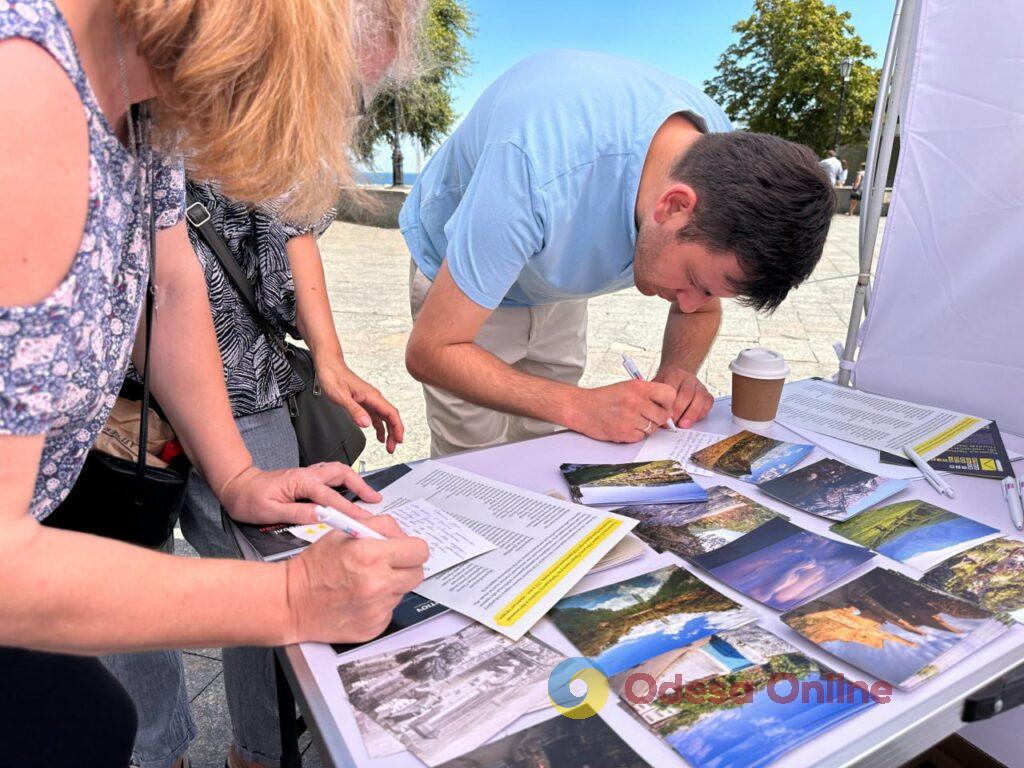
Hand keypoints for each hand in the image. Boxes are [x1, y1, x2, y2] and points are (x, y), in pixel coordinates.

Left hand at [218, 462, 380, 525]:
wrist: (236, 486)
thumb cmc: (249, 499)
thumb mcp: (271, 511)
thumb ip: (299, 513)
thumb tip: (321, 516)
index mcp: (300, 482)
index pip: (331, 497)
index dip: (349, 508)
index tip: (362, 518)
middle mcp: (306, 475)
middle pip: (341, 473)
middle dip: (361, 485)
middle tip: (375, 499)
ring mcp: (306, 474)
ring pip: (337, 470)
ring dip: (354, 479)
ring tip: (367, 493)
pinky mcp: (305, 478)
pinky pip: (330, 474)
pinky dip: (344, 478)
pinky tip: (347, 487)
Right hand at [285, 514, 428, 643]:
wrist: (291, 602)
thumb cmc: (314, 566)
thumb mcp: (343, 532)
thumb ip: (378, 527)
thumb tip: (402, 536)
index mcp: (371, 555)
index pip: (419, 551)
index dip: (412, 548)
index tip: (405, 550)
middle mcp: (378, 584)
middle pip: (417, 574)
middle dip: (406, 567)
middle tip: (388, 565)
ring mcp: (377, 609)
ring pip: (402, 592)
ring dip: (390, 585)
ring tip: (365, 582)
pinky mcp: (374, 627)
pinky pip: (389, 610)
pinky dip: (379, 604)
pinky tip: (360, 599)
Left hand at [318, 360, 403, 452]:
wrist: (328, 366)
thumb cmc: (333, 377)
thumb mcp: (341, 396)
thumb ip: (354, 410)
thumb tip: (366, 423)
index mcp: (372, 396)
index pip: (391, 413)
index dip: (397, 428)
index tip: (399, 440)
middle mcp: (373, 397)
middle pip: (391, 417)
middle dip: (394, 433)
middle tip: (392, 447)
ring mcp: (369, 399)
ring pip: (384, 417)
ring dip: (388, 431)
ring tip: (388, 445)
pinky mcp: (363, 401)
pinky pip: (376, 416)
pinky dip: (379, 426)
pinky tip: (378, 434)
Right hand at [571, 380, 676, 442]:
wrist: (582, 408)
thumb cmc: (605, 398)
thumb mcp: (628, 387)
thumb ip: (648, 395)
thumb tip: (668, 410)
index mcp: (639, 387)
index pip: (670, 394)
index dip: (668, 402)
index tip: (662, 405)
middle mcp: (637, 401)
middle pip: (663, 415)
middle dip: (657, 418)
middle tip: (645, 415)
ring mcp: (631, 418)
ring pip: (653, 428)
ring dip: (645, 427)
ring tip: (631, 419)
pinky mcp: (625, 433)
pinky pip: (641, 437)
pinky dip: (635, 434)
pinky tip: (624, 426)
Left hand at [653, 366, 712, 427]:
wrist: (676, 376)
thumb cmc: (664, 385)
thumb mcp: (655, 387)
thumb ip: (655, 399)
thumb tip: (654, 416)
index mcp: (673, 374)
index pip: (672, 388)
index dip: (669, 405)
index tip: (664, 416)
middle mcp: (688, 378)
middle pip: (686, 394)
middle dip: (679, 411)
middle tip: (672, 423)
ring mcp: (699, 385)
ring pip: (699, 398)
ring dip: (691, 414)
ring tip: (683, 425)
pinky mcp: (706, 393)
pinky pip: (707, 403)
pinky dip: (701, 413)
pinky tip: (692, 420)